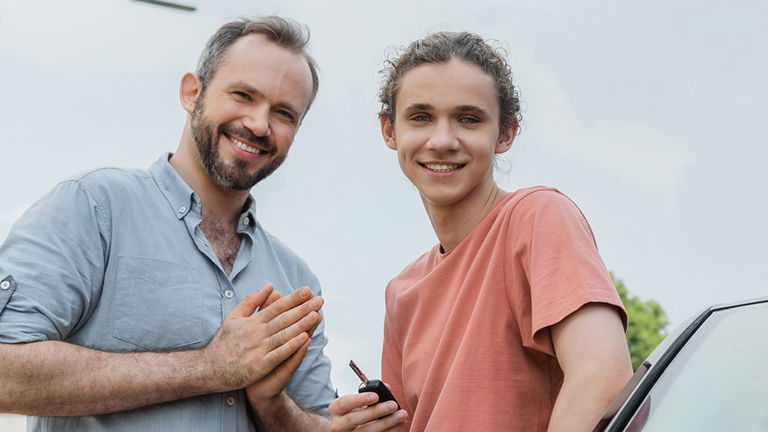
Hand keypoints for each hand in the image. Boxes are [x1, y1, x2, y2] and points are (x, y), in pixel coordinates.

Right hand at [201, 284, 323, 390]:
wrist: (210, 369)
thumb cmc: (224, 342)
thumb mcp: (234, 317)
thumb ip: (252, 301)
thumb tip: (270, 286)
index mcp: (252, 321)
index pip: (276, 307)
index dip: (293, 298)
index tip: (307, 290)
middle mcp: (256, 333)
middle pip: (283, 319)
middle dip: (303, 308)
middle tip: (320, 300)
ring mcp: (258, 349)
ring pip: (284, 334)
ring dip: (302, 324)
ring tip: (317, 314)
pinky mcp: (260, 365)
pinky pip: (279, 354)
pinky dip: (292, 345)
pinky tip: (305, 338)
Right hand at [329, 392, 407, 431]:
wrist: (344, 429)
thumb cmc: (352, 412)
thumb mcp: (356, 401)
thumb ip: (370, 392)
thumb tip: (388, 387)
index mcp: (336, 410)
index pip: (344, 403)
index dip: (359, 399)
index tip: (375, 395)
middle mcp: (338, 425)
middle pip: (354, 419)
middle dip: (375, 412)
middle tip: (392, 405)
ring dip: (386, 423)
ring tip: (401, 415)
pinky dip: (389, 431)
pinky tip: (399, 424)